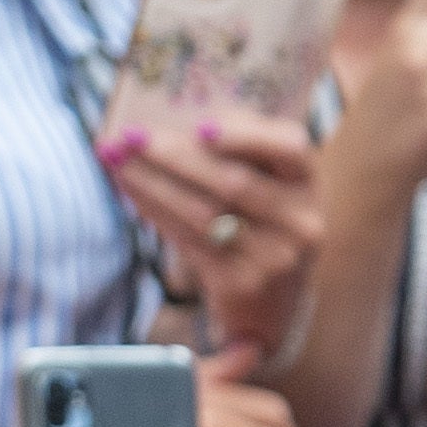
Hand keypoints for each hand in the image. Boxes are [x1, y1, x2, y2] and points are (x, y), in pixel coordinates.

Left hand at [103, 107, 323, 350]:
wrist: (273, 303)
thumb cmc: (262, 224)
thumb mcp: (271, 188)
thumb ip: (241, 154)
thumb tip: (173, 123)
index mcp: (309, 184)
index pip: (290, 147)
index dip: (246, 135)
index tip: (199, 125)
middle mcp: (300, 223)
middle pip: (232, 181)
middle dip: (174, 155)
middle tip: (130, 136)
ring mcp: (273, 258)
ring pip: (202, 212)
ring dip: (152, 183)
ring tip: (117, 160)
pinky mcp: (241, 284)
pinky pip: (188, 240)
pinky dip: (155, 211)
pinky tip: (131, 190)